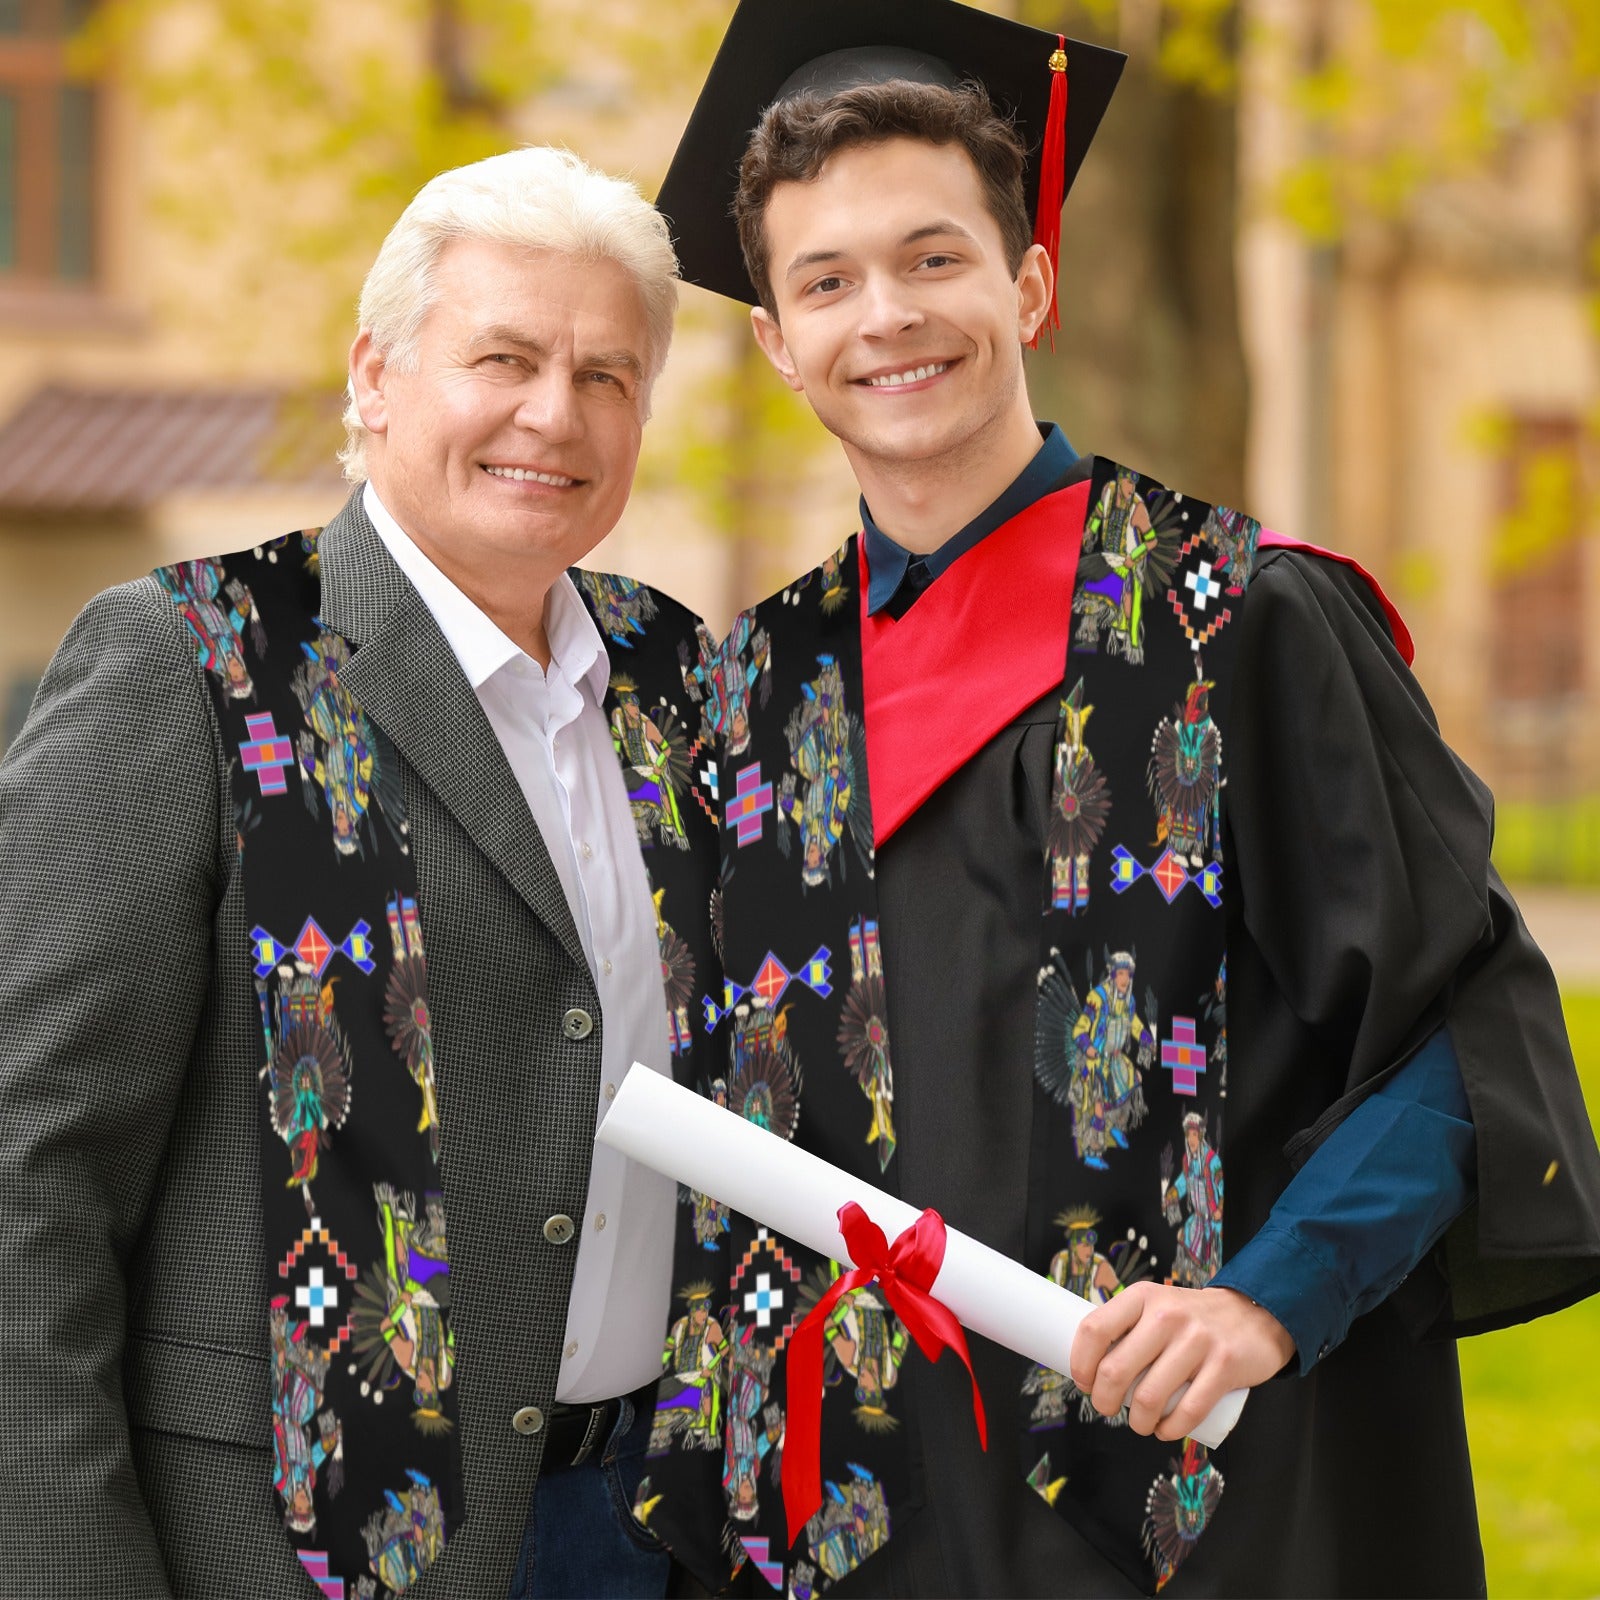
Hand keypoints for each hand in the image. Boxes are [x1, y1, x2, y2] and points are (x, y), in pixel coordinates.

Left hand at [1069, 1283, 1295, 1441]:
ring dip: (1137, 1422)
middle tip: (1107, 1408)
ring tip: (1139, 1422)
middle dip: (1103, 1401)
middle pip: (1116, 1370)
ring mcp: (1197, 1340)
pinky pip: (1188, 1412)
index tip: (1084, 1382)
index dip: (1080, 1363)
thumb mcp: (1156, 1305)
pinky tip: (1164, 1430)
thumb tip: (1090, 1363)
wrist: (1253, 1315)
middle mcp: (1166, 1315)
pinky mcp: (1224, 1366)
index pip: (1094, 1329)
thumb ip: (1128, 1326)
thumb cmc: (1191, 1318)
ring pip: (1149, 1398)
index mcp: (1143, 1297)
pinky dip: (1169, 1430)